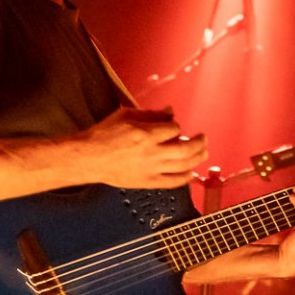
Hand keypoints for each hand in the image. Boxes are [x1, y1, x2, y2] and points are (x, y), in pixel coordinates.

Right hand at [79, 107, 206, 188]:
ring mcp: (150, 169)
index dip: (176, 126)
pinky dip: (186, 178)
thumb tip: (170, 112)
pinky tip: (192, 173)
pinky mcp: (147, 182)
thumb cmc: (105, 134)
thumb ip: (150, 114)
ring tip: (204, 152)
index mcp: (146, 134)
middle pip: (186, 148)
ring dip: (198, 158)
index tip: (173, 127)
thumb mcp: (126, 115)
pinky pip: (173, 182)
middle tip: (203, 137)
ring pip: (184, 165)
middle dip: (199, 142)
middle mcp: (151, 153)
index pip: (174, 129)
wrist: (89, 158)